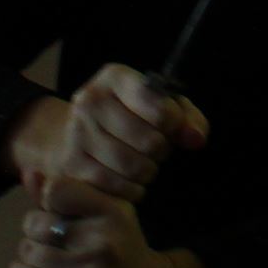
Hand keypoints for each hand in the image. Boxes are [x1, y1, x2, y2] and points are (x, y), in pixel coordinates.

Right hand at [3, 63, 208, 204]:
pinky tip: (131, 180)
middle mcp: (91, 101)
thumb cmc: (129, 116)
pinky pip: (114, 186)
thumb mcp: (159, 105)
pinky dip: (131, 189)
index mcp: (115, 78)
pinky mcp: (71, 164)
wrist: (75, 134)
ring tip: (145, 164)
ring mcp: (77, 133)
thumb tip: (196, 139)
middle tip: (157, 149)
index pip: (157, 104)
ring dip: (148, 171)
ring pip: (132, 167)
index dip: (174, 123)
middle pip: (148, 141)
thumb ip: (186, 118)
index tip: (172, 127)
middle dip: (162, 150)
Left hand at [10, 178, 220, 267]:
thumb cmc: (121, 248)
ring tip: (44, 258)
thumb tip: (27, 173)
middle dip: (35, 230)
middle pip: (36, 222)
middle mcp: (102, 239)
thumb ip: (66, 193)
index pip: (57, 190)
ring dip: (29, 254)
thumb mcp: (106, 214)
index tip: (55, 210)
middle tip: (49, 239)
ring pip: (29, 251)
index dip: (47, 199)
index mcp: (112, 212)